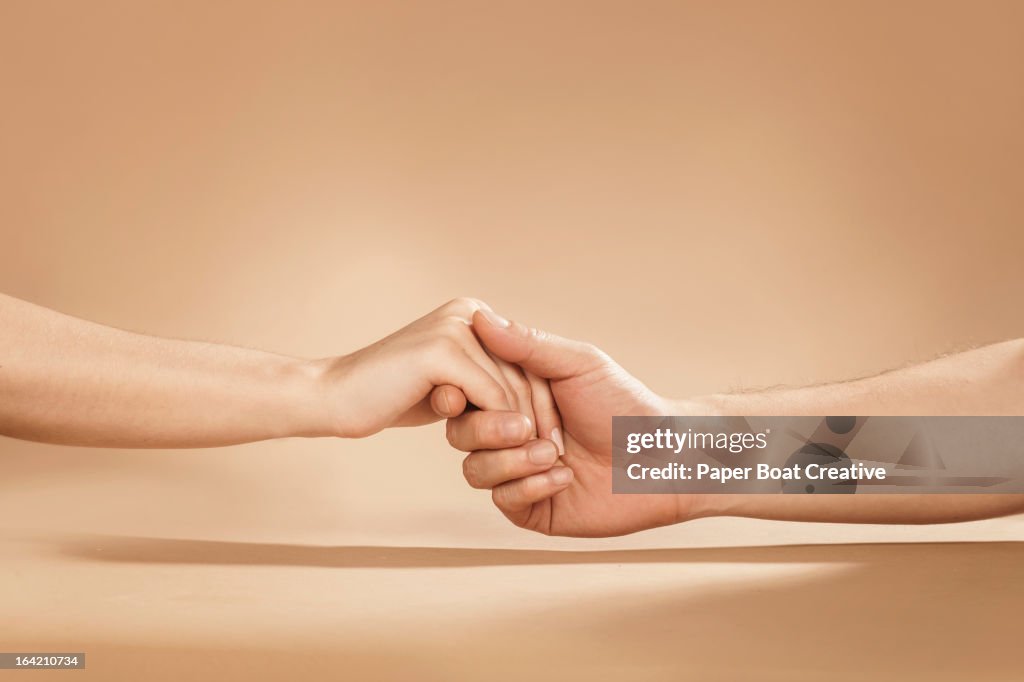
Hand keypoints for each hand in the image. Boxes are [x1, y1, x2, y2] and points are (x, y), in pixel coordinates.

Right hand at [314, 298, 537, 438]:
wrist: (330, 398)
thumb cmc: (387, 396)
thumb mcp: (449, 385)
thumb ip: (486, 379)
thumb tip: (529, 397)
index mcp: (475, 314)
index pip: (528, 362)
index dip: (542, 404)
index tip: (546, 442)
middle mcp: (469, 313)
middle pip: (525, 375)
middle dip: (536, 419)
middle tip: (544, 455)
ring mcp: (454, 328)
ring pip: (510, 390)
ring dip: (517, 431)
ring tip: (522, 458)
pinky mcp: (441, 351)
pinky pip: (490, 397)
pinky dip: (497, 429)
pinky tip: (494, 453)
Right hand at [446, 309, 711, 536]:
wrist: (664, 459)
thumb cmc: (625, 406)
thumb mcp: (577, 364)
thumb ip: (527, 345)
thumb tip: (480, 318)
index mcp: (515, 396)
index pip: (466, 393)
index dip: (464, 394)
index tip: (470, 393)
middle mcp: (510, 433)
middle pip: (460, 433)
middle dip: (488, 431)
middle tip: (528, 427)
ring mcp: (518, 471)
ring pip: (474, 470)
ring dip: (511, 461)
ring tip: (553, 453)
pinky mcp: (532, 507)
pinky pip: (503, 500)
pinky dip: (530, 487)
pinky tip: (563, 477)